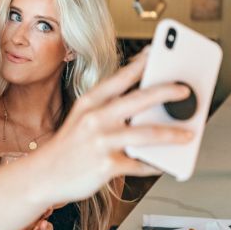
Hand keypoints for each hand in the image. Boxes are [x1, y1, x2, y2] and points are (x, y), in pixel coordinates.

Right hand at [35, 48, 193, 203]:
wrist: (42, 176)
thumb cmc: (66, 148)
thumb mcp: (80, 119)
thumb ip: (108, 110)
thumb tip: (145, 109)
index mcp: (89, 102)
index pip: (121, 76)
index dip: (143, 63)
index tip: (159, 53)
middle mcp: (96, 119)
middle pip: (140, 99)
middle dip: (168, 92)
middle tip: (186, 90)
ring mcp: (101, 142)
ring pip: (147, 134)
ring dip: (172, 133)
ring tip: (188, 133)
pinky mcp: (107, 166)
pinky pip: (140, 164)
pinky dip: (156, 165)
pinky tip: (166, 163)